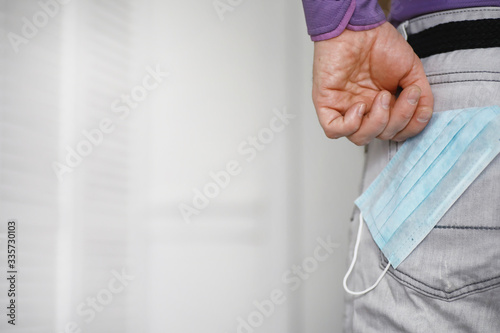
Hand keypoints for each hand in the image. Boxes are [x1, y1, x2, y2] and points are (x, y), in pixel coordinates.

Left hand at [312, 22, 433, 144]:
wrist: (358, 27)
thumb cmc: (380, 44)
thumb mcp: (411, 71)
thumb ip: (421, 97)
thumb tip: (423, 115)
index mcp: (382, 106)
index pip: (395, 132)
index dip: (408, 126)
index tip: (416, 102)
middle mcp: (365, 110)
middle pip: (381, 136)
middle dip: (398, 120)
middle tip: (402, 95)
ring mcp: (345, 108)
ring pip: (359, 137)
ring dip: (377, 122)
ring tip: (383, 96)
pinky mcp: (326, 104)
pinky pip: (333, 130)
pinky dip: (350, 125)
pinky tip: (360, 106)